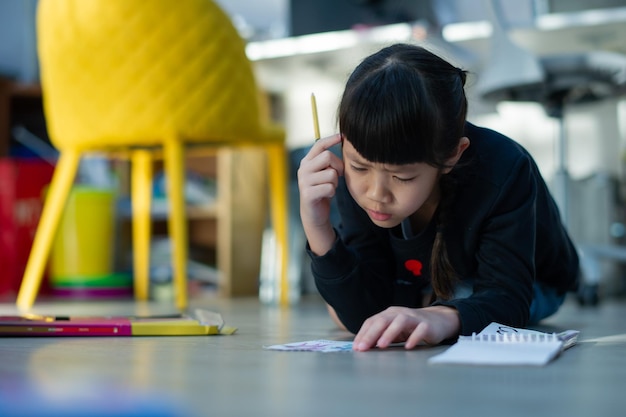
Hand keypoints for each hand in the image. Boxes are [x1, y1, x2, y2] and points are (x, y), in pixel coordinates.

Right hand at [297, 134, 343, 255]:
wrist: (314, 214)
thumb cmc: (322, 190)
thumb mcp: (324, 172)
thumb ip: (328, 160)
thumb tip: (341, 141)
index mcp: (307, 162)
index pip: (319, 145)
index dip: (331, 139)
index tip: (342, 136)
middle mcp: (303, 169)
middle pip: (328, 157)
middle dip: (338, 167)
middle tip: (338, 176)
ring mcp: (304, 181)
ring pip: (331, 173)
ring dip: (335, 182)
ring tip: (330, 187)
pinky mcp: (308, 194)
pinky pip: (329, 187)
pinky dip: (332, 192)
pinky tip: (326, 195)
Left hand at [352, 305, 460, 350]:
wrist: (438, 320)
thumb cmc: (412, 327)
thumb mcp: (394, 330)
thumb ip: (381, 336)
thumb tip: (364, 347)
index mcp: (389, 314)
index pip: (372, 321)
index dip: (363, 333)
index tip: (356, 347)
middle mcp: (399, 313)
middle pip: (383, 320)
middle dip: (371, 334)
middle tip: (363, 348)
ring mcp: (413, 318)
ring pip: (400, 322)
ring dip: (389, 333)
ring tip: (382, 346)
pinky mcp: (427, 325)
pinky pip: (420, 330)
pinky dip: (414, 337)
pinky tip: (408, 347)